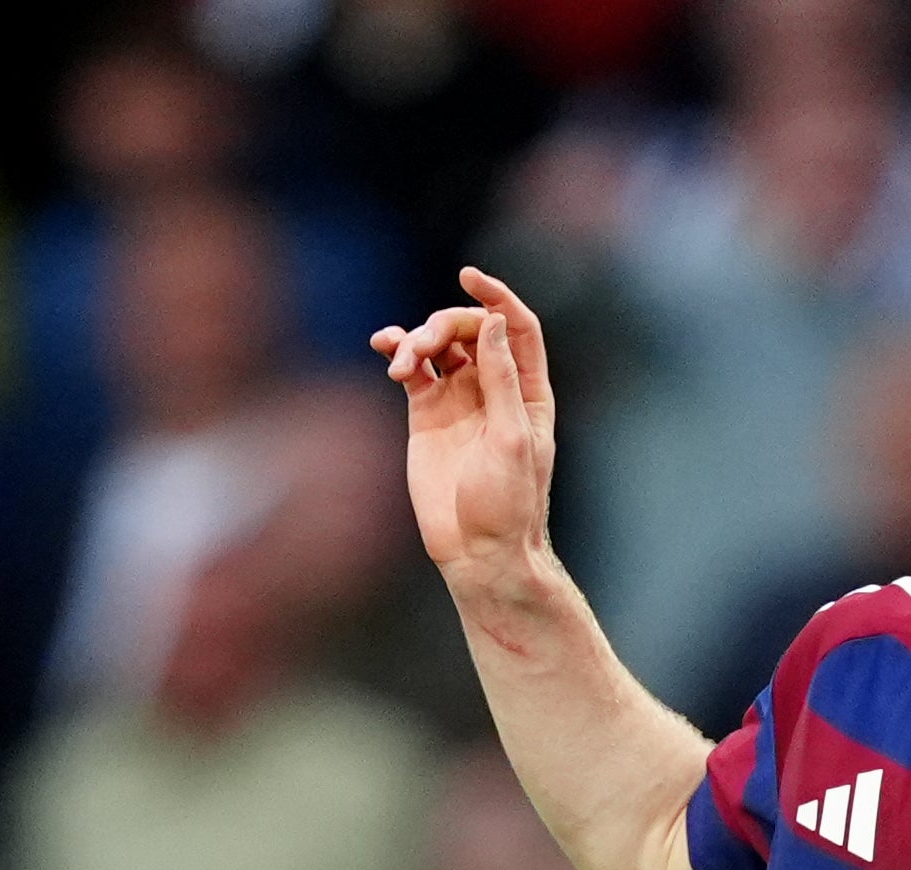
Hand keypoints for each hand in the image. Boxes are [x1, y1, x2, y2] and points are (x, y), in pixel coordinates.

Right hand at [373, 266, 562, 582]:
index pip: (516, 328)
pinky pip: (413, 371)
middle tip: (421, 344)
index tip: (470, 277)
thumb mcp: (511, 437)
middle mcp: (493, 389)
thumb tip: (491, 322)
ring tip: (398, 361)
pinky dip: (398, 353)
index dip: (497, 297)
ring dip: (416, 340)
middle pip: (471, 330)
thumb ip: (500, 378)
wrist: (477, 552)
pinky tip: (384, 348)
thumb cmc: (507, 504)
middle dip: (443, 324)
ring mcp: (459, 400)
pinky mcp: (426, 415)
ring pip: (439, 347)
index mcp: (526, 391)